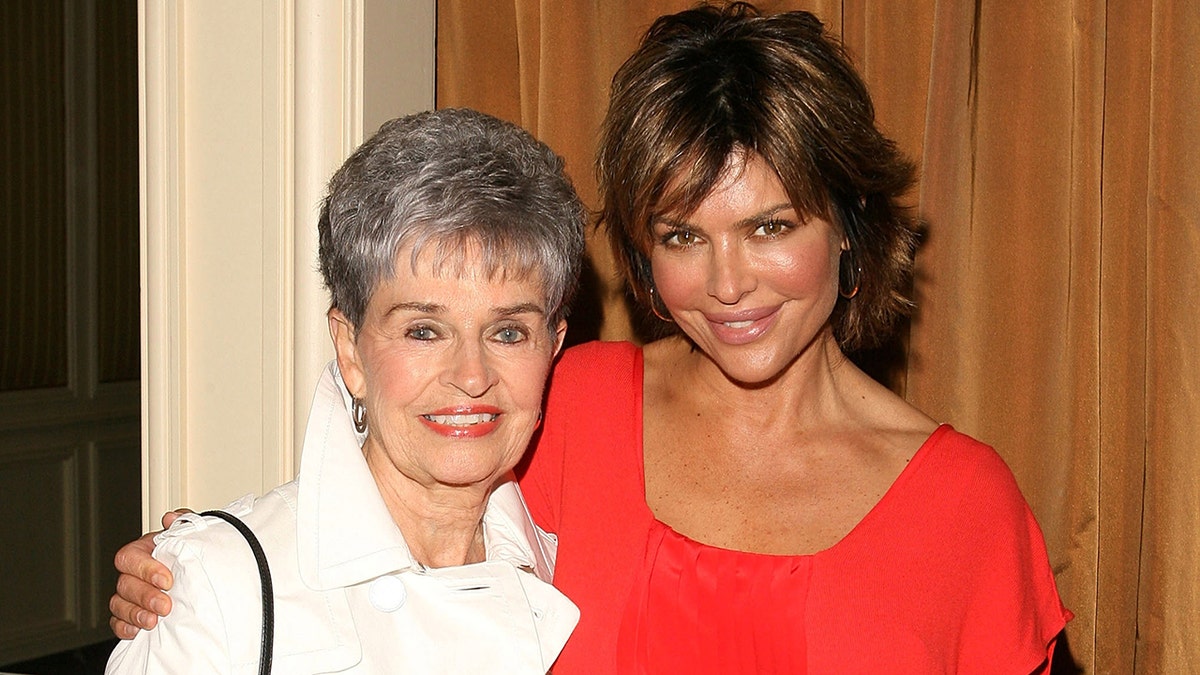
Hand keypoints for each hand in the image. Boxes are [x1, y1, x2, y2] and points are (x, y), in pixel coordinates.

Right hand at [108, 509, 189, 638]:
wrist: (202, 572)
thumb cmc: (193, 552)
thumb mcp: (192, 534)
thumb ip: (183, 522)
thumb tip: (172, 518)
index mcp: (145, 550)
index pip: (130, 557)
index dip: (145, 569)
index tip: (167, 580)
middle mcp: (135, 572)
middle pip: (124, 584)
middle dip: (144, 597)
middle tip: (165, 606)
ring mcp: (131, 594)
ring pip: (118, 604)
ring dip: (134, 614)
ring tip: (153, 622)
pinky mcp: (132, 614)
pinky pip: (118, 622)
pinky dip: (124, 628)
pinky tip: (137, 632)